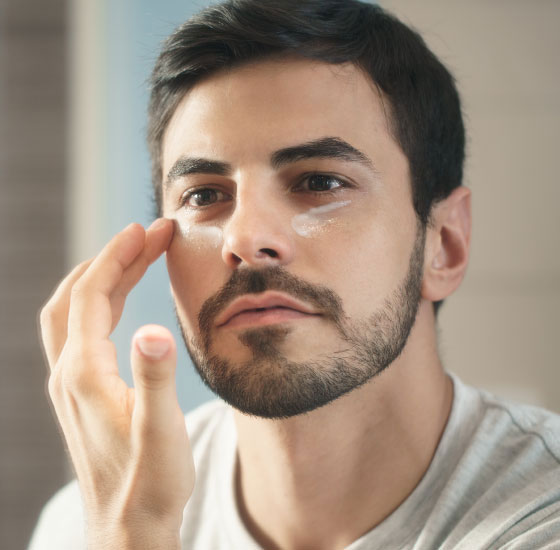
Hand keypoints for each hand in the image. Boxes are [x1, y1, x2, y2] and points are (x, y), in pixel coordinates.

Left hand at [39, 219, 193, 549]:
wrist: (129, 529)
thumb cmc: (150, 485)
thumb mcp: (162, 434)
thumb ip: (155, 381)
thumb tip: (153, 330)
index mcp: (85, 375)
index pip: (93, 296)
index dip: (118, 256)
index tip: (146, 229)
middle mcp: (68, 375)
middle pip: (77, 297)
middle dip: (111, 258)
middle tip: (146, 233)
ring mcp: (70, 385)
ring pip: (73, 312)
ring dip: (101, 277)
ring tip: (136, 255)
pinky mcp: (81, 394)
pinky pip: (80, 331)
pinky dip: (98, 302)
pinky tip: (120, 300)